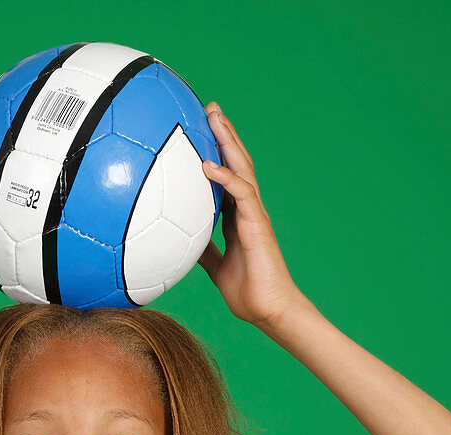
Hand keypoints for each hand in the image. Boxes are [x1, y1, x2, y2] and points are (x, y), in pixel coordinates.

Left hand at [198, 102, 307, 326]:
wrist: (269, 311)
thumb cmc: (247, 291)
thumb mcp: (214, 266)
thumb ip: (202, 248)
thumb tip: (181, 239)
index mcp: (237, 217)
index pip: (226, 175)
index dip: (216, 152)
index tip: (200, 130)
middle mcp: (248, 209)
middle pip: (236, 162)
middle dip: (224, 133)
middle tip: (209, 107)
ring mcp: (255, 214)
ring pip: (242, 169)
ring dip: (228, 141)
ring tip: (214, 117)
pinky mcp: (258, 224)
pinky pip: (242, 194)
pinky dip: (225, 178)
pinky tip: (208, 165)